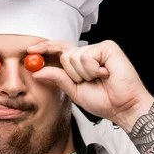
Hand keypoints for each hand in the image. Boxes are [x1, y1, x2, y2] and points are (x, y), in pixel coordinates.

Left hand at [27, 40, 153, 127]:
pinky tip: (106, 74)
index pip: (60, 50)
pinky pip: (86, 56)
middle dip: (72, 74)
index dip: (45, 48)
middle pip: (65, 55)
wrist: (122, 106)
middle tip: (88, 82)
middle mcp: (89, 52)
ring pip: (74, 56)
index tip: (30, 50)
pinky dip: (93, 70)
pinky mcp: (108, 47)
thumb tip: (37, 72)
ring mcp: (99, 48)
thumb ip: (57, 78)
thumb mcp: (74, 91)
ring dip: (84, 74)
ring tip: (100, 79)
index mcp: (81, 62)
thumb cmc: (103, 101)